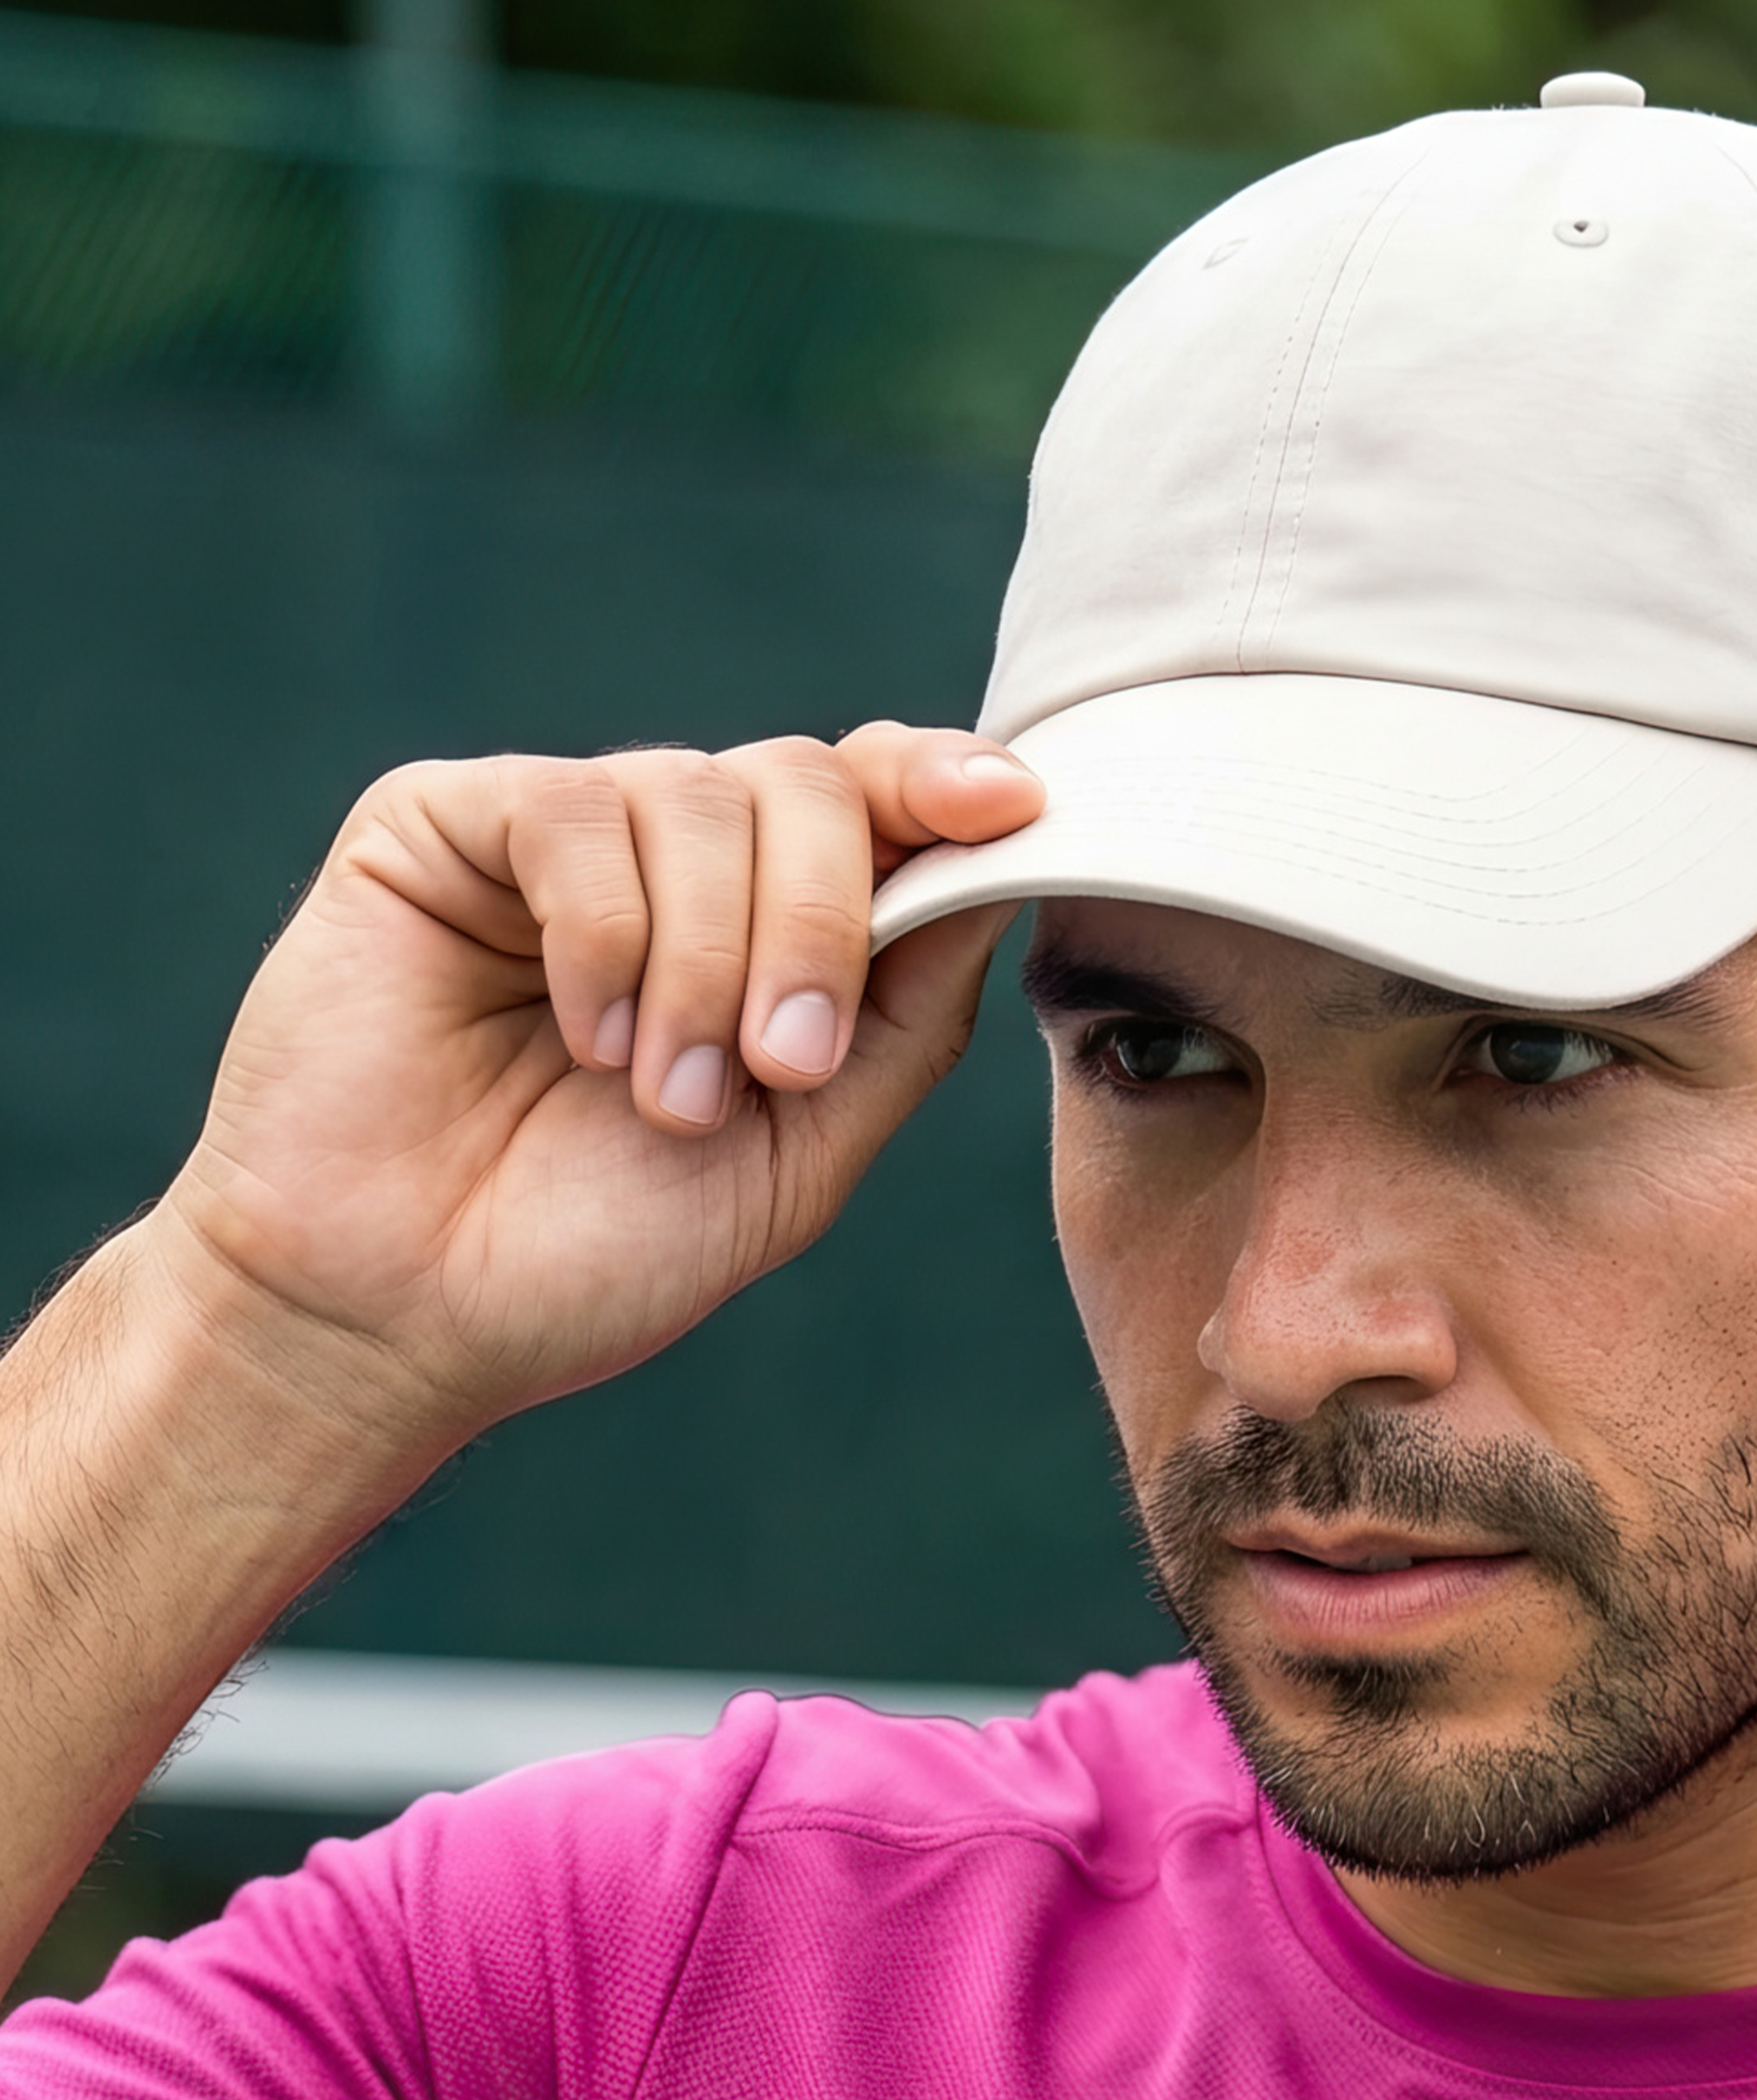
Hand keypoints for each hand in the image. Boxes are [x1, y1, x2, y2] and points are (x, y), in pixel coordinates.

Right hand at [142, 724, 1044, 1463]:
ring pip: (697, 794)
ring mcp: (554, 837)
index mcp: (761, 927)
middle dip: (820, 925)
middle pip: (804, 783)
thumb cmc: (596, 1252)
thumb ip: (906, 1013)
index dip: (940, 784)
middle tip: (783, 1065)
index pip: (871, 801)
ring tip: (662, 1093)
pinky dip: (605, 934)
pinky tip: (584, 1036)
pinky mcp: (439, 828)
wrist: (407, 1316)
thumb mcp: (805, 1150)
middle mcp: (667, 863)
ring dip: (707, 959)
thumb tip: (999, 868)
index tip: (1006, 808)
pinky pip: (572, 811)